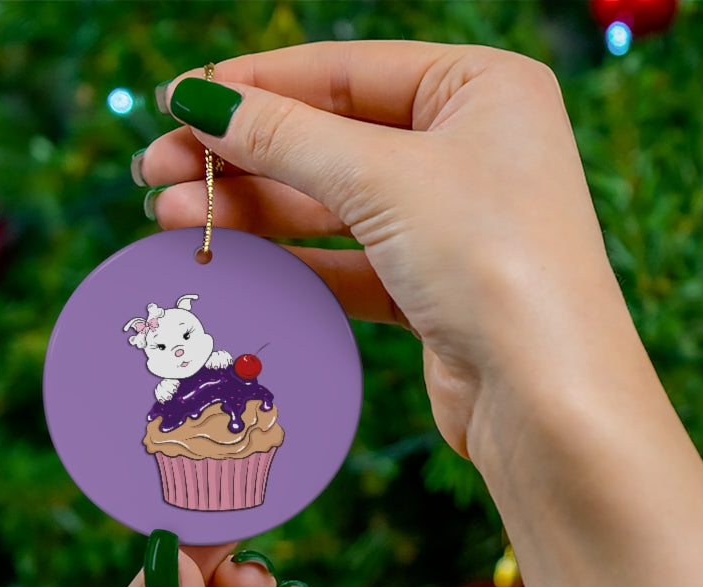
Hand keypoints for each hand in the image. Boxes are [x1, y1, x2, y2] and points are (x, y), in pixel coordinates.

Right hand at [138, 41, 622, 461]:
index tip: (175, 101)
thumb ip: (285, 136)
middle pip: (333, 139)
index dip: (255, 85)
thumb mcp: (382, 178)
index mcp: (483, 88)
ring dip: (254, 212)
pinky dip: (293, 262)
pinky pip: (351, 263)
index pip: (346, 71)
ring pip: (335, 206)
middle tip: (155, 172)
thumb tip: (199, 100)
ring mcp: (456, 223)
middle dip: (242, 156)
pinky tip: (232, 260)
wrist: (547, 399)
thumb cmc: (491, 261)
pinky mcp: (437, 290)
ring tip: (170, 218)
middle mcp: (474, 149)